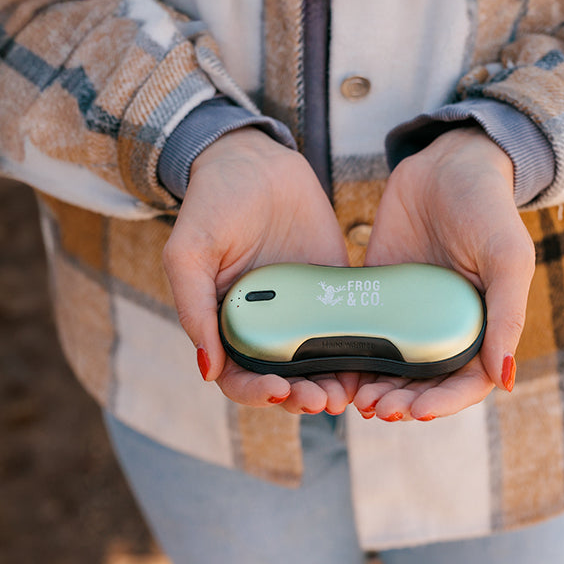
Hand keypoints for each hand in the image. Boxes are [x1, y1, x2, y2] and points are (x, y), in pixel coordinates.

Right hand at [163, 128, 359, 414]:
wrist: (257, 162)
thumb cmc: (212, 205)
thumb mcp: (189, 251)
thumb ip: (194, 306)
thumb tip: (208, 370)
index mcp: (227, 326)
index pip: (239, 378)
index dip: (257, 393)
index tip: (279, 391)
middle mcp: (267, 328)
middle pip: (285, 381)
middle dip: (303, 398)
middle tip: (324, 401)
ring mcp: (304, 313)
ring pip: (320, 365)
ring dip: (332, 385)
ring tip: (347, 394)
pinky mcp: (335, 293)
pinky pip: (350, 330)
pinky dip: (360, 354)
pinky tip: (374, 362)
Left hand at [353, 128, 534, 421]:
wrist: (446, 162)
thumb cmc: (488, 209)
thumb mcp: (507, 258)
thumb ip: (507, 316)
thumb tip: (504, 380)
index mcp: (481, 327)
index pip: (465, 383)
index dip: (442, 403)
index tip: (415, 412)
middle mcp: (443, 328)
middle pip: (423, 383)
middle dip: (400, 402)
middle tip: (375, 409)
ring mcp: (407, 314)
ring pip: (389, 368)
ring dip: (373, 388)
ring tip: (353, 400)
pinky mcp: (375, 295)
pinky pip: (359, 333)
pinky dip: (347, 357)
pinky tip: (330, 369)